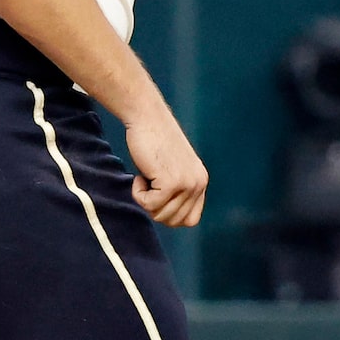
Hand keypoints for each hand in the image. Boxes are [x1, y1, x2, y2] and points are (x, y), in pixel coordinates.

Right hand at [124, 107, 207, 227]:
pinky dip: (138, 194)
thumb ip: (177, 190)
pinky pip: (149, 205)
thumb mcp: (173, 168)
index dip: (169, 214)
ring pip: (160, 215)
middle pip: (173, 221)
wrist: (147, 117)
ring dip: (145, 200)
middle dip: (154, 208)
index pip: (190, 220)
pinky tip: (140, 176)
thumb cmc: (152, 140)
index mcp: (201, 181)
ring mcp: (187, 183)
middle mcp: (198, 184)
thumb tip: (166, 217)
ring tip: (145, 177)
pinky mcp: (171, 182)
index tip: (157, 196)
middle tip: (148, 186)